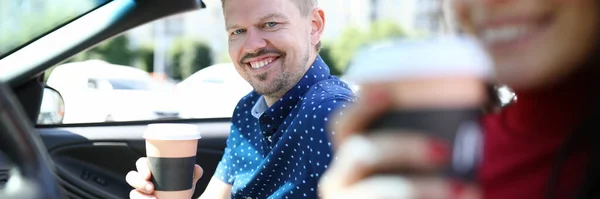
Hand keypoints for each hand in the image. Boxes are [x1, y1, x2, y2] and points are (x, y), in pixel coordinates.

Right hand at [126, 157, 203, 198]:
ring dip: (140, 197)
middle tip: (151, 188)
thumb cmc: (181, 187)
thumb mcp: (188, 180)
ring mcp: (140, 192)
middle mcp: (143, 180)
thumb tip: (196, 168)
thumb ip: (193, 173)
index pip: (141, 163)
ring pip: (133, 193)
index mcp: (152, 169)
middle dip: (138, 182)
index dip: (141, 167)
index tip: (148, 175)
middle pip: (131, 176)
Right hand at [319, 87, 480, 198]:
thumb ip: (422, 146)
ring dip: (422, 186)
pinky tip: (464, 195)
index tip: (385, 92)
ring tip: (463, 187)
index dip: (361, 106)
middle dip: (402, 146)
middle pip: (358, 151)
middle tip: (445, 149)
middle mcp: (339, 177)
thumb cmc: (408, 186)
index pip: (343, 123)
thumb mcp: (404, 166)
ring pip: (376, 189)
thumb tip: (464, 124)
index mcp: (348, 154)